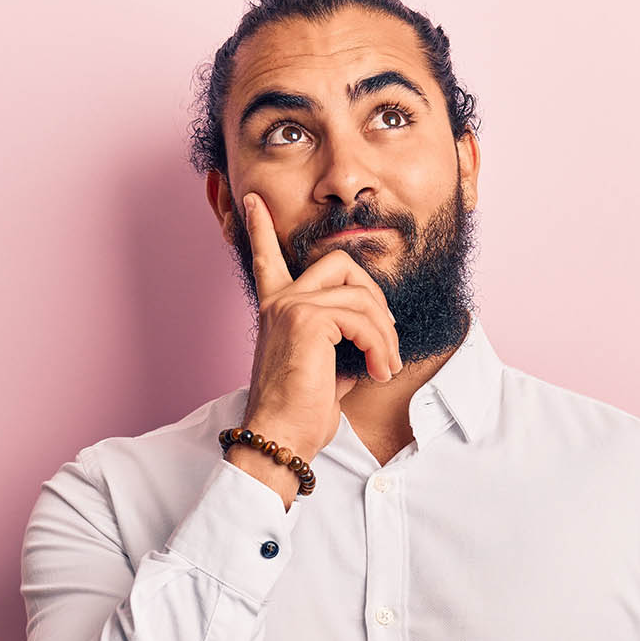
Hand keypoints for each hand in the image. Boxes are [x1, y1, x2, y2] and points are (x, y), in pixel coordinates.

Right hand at [239, 192, 401, 461]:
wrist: (282, 439)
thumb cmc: (302, 413)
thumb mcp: (326, 366)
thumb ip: (339, 338)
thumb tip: (371, 334)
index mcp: (277, 309)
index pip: (267, 258)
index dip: (261, 227)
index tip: (253, 201)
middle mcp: (279, 301)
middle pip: (340, 263)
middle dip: (375, 295)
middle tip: (386, 338)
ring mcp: (290, 306)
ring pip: (361, 296)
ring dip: (386, 334)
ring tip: (386, 367)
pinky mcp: (306, 319)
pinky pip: (363, 318)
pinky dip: (381, 345)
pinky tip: (379, 371)